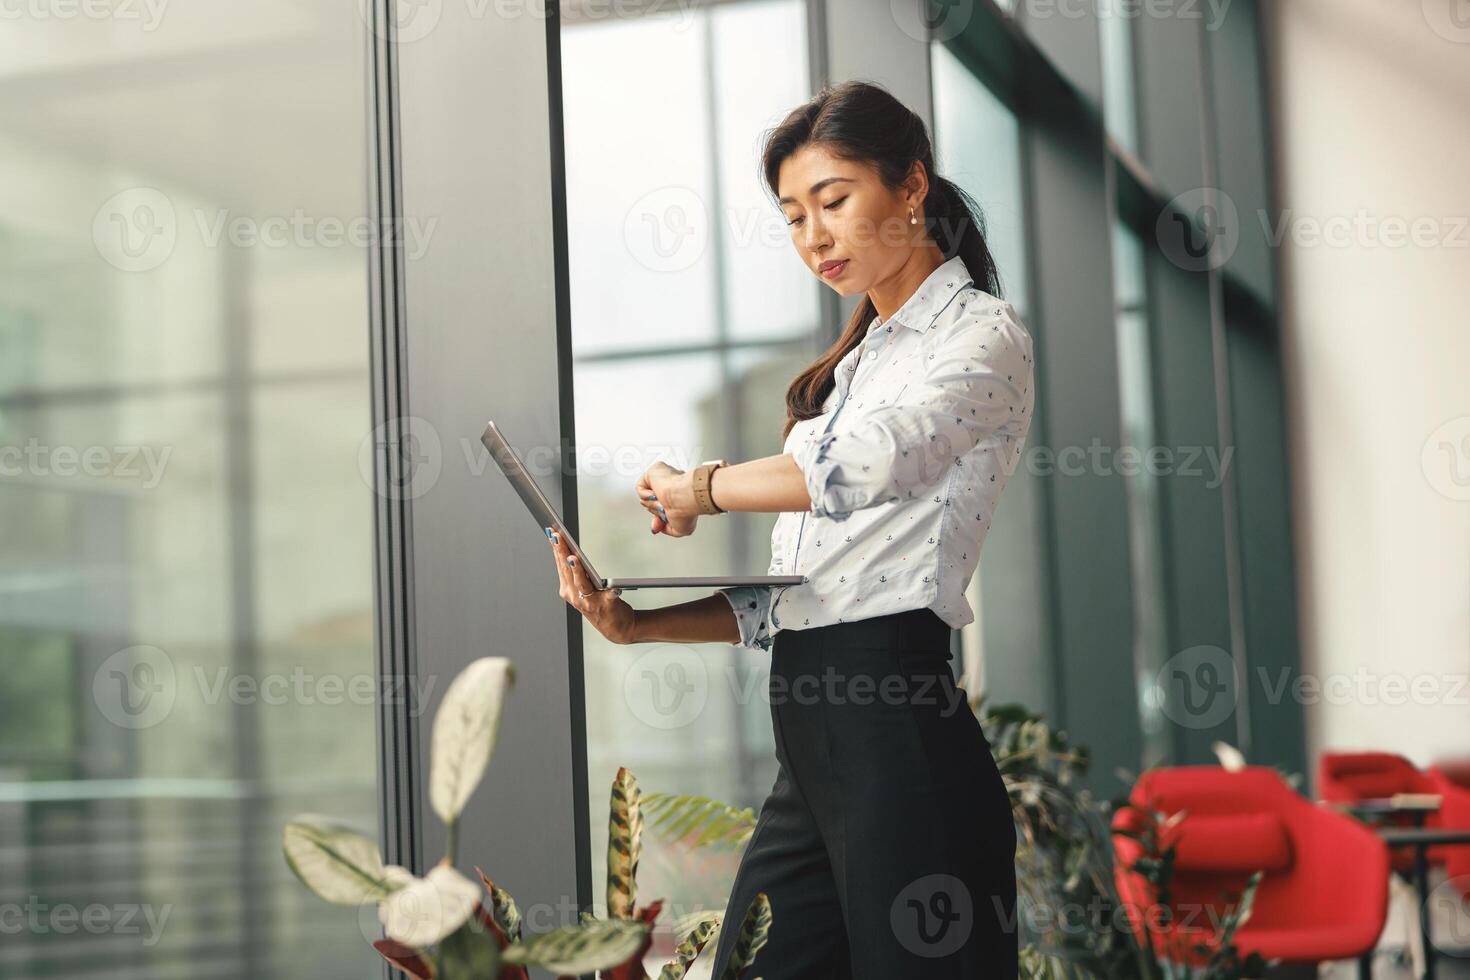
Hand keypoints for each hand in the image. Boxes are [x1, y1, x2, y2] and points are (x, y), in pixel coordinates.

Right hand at [545, 526, 637, 643]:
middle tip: (558, 535)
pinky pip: (609, 597)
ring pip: (581, 583)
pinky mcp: (606, 606)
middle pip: (567, 570)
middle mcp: (575, 596)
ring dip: (577, 570)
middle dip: (562, 551)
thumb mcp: (582, 587)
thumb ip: (575, 572)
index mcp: (567, 590)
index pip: (560, 564)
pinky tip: (616, 589)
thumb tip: (568, 550)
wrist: (614, 627)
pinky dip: (612, 593)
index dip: (556, 548)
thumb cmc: (598, 602)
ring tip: (573, 558)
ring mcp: (589, 602)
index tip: (552, 532)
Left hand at [635, 461, 699, 537]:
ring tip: (662, 503)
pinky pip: (640, 488)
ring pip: (646, 497)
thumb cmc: (688, 509)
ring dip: (652, 505)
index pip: (663, 505)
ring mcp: (663, 478)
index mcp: (679, 494)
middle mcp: (671, 485)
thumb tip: (657, 527)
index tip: (664, 520)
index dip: (661, 516)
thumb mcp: (681, 529)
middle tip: (664, 510)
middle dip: (655, 511)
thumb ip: (669, 529)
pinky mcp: (653, 471)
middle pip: (653, 502)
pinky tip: (656, 495)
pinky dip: (646, 496)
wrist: (684, 498)